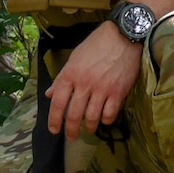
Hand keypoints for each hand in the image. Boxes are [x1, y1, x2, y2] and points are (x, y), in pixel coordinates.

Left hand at [47, 21, 143, 138]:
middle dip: (70, 130)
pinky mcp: (118, 92)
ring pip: (91, 118)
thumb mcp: (74, 57)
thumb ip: (62, 78)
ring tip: (88, 129)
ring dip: (88, 127)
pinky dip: (105, 120)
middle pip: (73, 115)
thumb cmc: (97, 44)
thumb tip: (50, 94)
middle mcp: (84, 84)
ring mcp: (102, 89)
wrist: (123, 36)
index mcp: (70, 74)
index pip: (57, 103)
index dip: (54, 119)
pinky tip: (104, 119)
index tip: (54, 129)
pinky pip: (109, 114)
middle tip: (71, 136)